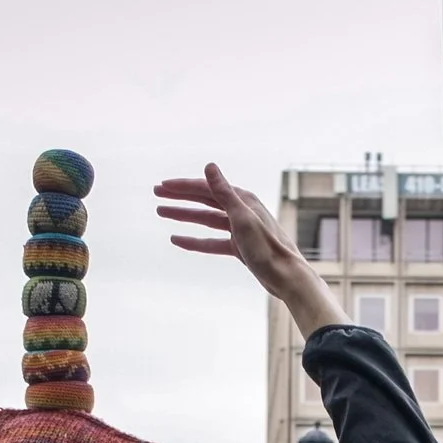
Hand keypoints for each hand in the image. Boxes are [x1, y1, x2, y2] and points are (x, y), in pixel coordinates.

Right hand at [157, 164, 348, 337]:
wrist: (286, 276)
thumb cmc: (267, 247)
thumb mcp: (242, 217)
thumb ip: (224, 192)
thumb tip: (209, 166)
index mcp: (242, 199)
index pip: (206, 188)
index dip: (183, 186)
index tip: (162, 186)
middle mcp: (241, 211)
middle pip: (204, 201)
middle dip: (180, 197)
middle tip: (156, 193)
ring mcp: (239, 229)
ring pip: (205, 220)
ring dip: (184, 216)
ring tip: (161, 212)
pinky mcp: (239, 247)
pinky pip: (211, 241)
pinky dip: (194, 241)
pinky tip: (177, 240)